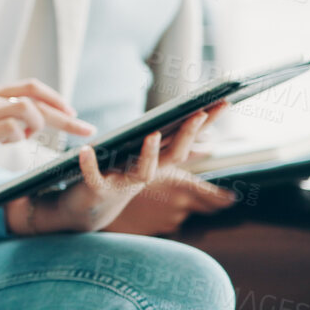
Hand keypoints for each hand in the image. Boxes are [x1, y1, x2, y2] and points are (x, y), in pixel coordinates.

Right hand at [0, 80, 95, 187]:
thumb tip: (15, 129)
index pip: (28, 86)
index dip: (54, 97)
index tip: (70, 110)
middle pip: (37, 97)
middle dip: (66, 113)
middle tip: (86, 126)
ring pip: (30, 109)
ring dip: (41, 125)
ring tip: (33, 138)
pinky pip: (15, 128)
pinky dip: (20, 137)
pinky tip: (8, 143)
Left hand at [14, 103, 224, 234]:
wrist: (86, 208)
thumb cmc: (114, 175)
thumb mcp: (140, 158)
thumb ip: (163, 144)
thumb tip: (196, 129)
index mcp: (156, 161)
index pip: (186, 140)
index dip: (206, 123)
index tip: (224, 101)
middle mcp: (146, 173)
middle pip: (174, 155)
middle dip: (187, 135)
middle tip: (198, 114)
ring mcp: (123, 183)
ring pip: (144, 172)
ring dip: (149, 154)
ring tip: (153, 134)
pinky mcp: (98, 190)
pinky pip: (94, 178)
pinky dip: (89, 165)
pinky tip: (85, 150)